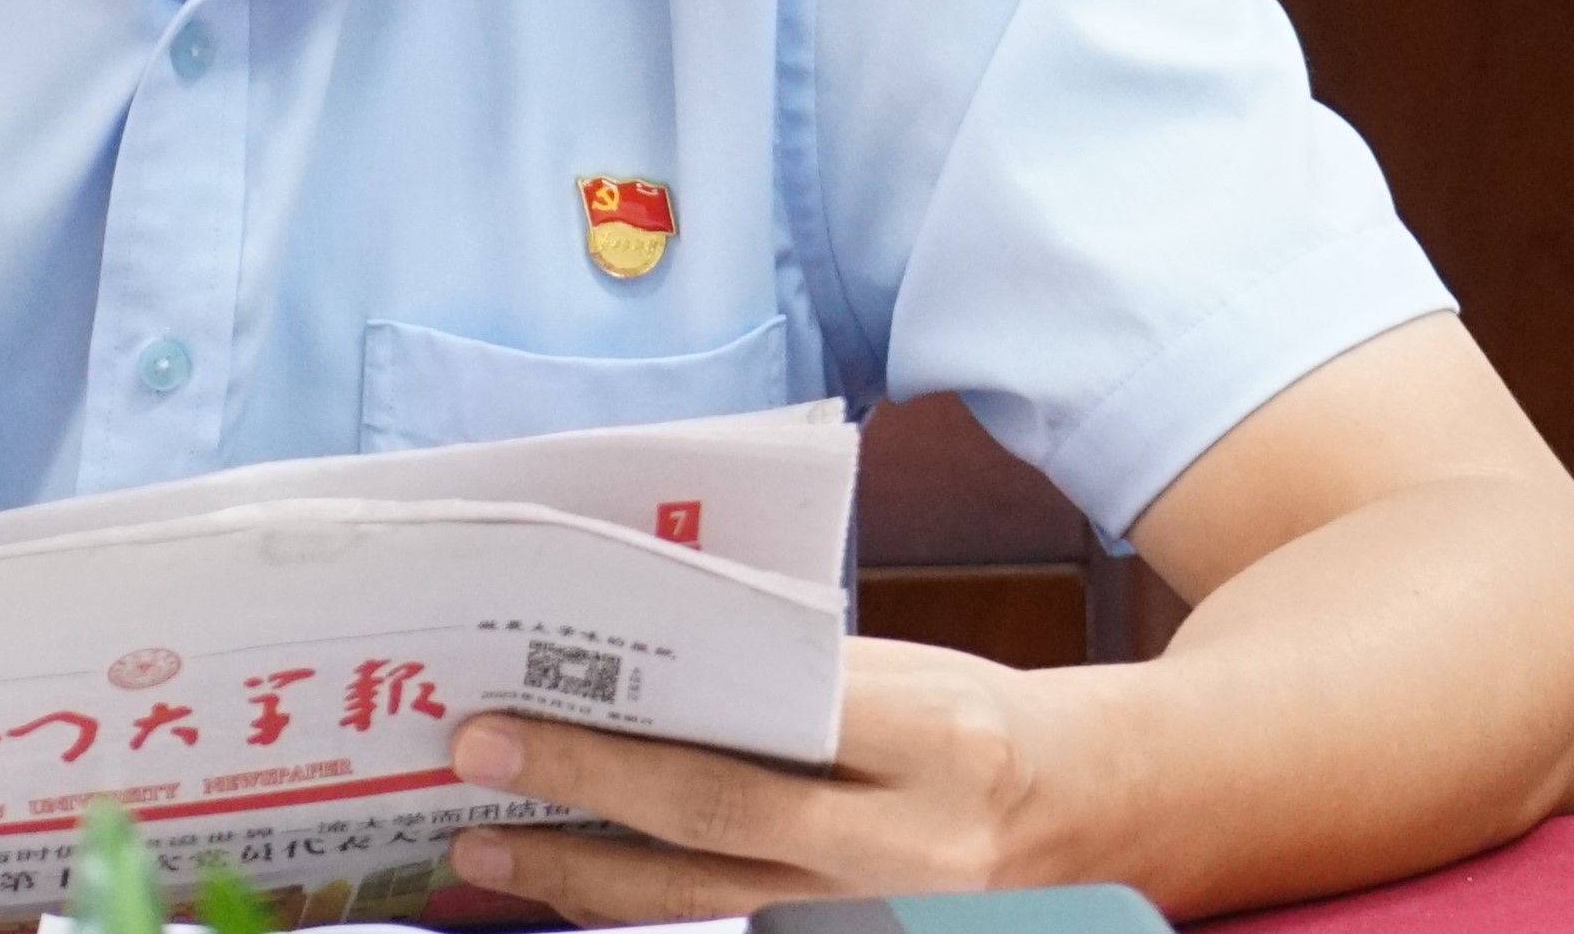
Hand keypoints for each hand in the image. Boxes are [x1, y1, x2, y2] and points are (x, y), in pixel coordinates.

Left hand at [445, 637, 1094, 923]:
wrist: (1099, 812)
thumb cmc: (977, 715)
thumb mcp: (904, 668)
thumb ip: (789, 674)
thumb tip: (637, 666)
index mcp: (933, 734)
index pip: (760, 727)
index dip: (628, 732)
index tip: (514, 709)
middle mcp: (913, 840)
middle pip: (719, 824)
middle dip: (582, 796)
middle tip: (474, 763)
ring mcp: (891, 911)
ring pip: (712, 901)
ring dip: (589, 878)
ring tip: (489, 850)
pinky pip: (738, 926)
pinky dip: (649, 904)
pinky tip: (576, 882)